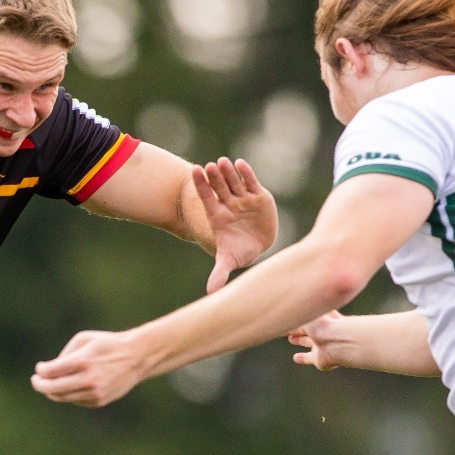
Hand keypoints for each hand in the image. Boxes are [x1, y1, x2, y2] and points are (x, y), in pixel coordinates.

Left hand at [30, 329, 145, 406]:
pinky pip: (75, 400)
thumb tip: (49, 371)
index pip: (51, 372)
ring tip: (48, 384)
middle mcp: (88, 380)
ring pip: (62, 398)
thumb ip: (65, 354)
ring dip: (51, 392)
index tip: (39, 368)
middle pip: (52, 389)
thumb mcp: (84, 339)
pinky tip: (71, 385)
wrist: (136, 357)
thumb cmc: (107, 344)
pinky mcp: (98, 401)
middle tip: (36, 380)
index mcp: (83, 361)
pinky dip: (69, 394)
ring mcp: (94, 393)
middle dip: (39, 385)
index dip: (41, 371)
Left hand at [196, 158, 277, 292]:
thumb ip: (220, 271)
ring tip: (222, 162)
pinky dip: (246, 173)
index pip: (207, 197)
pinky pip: (250, 182)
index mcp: (217, 216)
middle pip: (219, 188)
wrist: (259, 245)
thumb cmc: (239, 252)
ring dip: (228, 172)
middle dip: (214, 177)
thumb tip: (211, 292)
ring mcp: (243, 199)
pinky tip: (240, 164)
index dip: (201, 185)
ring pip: (233, 182)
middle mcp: (229, 205)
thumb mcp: (229, 261)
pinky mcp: (258, 196)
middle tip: (209, 166)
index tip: (195, 171)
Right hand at [288, 311, 349, 369]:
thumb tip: (280, 317)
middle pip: (308, 329)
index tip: (285, 316)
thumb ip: (292, 315)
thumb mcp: (304, 312)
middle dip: (299, 328)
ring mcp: (321, 345)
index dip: (296, 316)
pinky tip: (296, 358)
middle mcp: (321, 330)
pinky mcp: (320, 359)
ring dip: (300, 340)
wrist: (337, 340)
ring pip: (308, 342)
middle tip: (288, 328)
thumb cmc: (324, 322)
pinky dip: (302, 358)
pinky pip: (309, 358)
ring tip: (291, 339)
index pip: (306, 315)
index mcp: (320, 317)